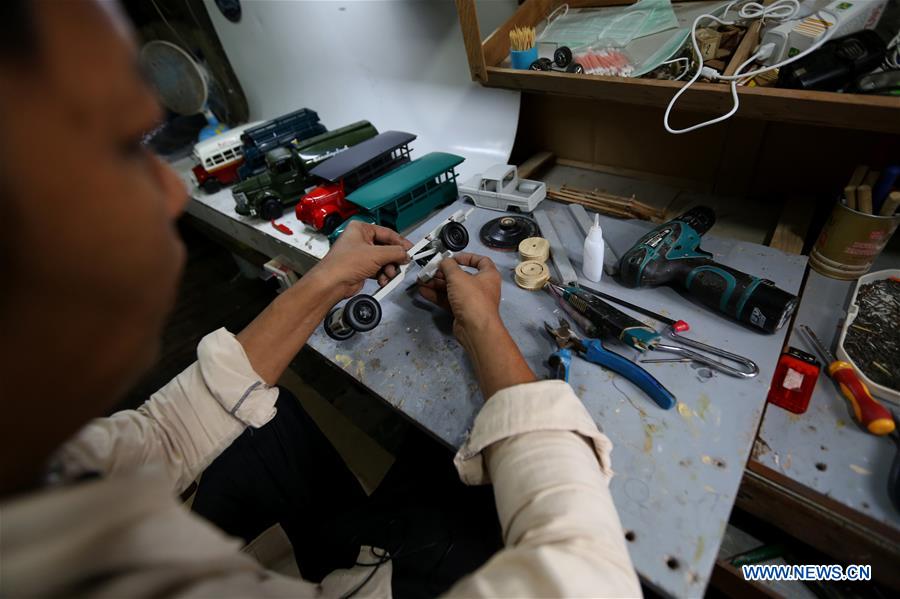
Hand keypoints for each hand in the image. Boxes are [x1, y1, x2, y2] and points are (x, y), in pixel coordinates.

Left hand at [309, 221, 412, 299]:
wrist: (332, 284)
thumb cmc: (343, 264)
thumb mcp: (376, 255)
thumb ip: (395, 252)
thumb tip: (405, 253)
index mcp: (360, 229)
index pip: (387, 233)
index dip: (400, 242)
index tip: (410, 249)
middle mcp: (360, 240)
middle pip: (386, 248)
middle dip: (393, 259)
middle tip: (401, 264)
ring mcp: (361, 255)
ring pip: (384, 260)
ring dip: (389, 269)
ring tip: (388, 274)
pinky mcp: (361, 268)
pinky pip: (378, 269)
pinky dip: (383, 275)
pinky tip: (382, 280)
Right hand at [419, 252, 534, 398]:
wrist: (475, 329)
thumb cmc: (471, 297)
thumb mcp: (458, 277)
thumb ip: (448, 266)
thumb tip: (444, 261)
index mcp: (488, 275)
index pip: (481, 261)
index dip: (467, 257)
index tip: (452, 258)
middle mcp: (481, 287)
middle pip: (461, 276)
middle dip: (443, 273)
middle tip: (429, 270)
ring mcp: (471, 301)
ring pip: (452, 289)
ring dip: (436, 284)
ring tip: (421, 280)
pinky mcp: (462, 312)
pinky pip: (448, 300)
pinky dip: (437, 295)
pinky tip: (423, 291)